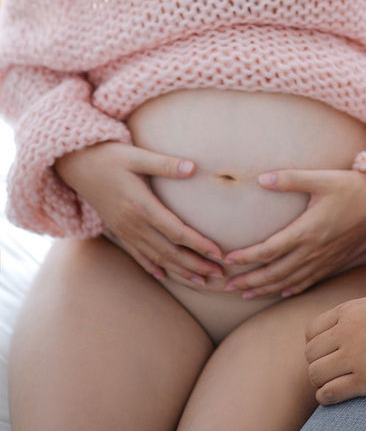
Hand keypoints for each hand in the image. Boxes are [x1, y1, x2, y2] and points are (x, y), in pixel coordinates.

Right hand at [55, 141, 223, 284]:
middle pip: (169, 251)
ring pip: (156, 257)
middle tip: (219, 274)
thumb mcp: (137, 156)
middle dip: (195, 264)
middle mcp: (133, 224)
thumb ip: (165, 164)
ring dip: (179, 270)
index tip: (218, 253)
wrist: (76, 165)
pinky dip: (152, 266)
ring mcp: (124, 230)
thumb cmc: (109, 156)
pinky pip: (137, 254)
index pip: (176, 231)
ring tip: (201, 280)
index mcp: (141, 206)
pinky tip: (164, 275)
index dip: (199, 244)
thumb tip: (193, 168)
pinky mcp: (118, 230)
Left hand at [222, 169, 365, 298]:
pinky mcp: (334, 261)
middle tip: (227, 287)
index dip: (247, 257)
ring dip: (266, 288)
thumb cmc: (351, 187)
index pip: (270, 250)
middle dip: (250, 281)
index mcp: (307, 230)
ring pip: (289, 281)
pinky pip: (309, 281)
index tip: (228, 260)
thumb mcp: (320, 178)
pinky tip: (281, 292)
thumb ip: (290, 179)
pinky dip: (291, 288)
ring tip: (245, 294)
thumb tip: (261, 178)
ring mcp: (324, 260)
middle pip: (275, 272)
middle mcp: (313, 250)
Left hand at [305, 293, 365, 404]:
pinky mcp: (365, 380)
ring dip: (320, 380)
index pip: (312, 331)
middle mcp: (346, 331)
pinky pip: (329, 392)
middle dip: (318, 362)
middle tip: (330, 369)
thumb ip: (353, 313)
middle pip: (310, 353)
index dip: (316, 344)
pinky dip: (326, 396)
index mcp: (348, 311)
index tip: (326, 352)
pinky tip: (334, 396)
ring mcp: (354, 356)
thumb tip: (337, 327)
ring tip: (333, 383)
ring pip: (315, 373)